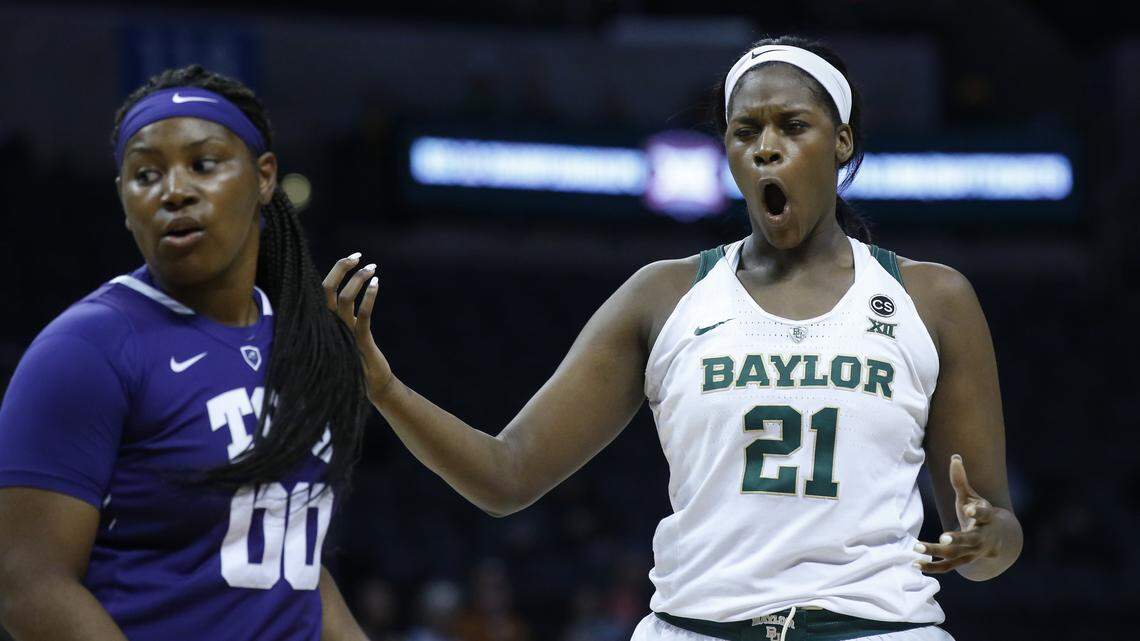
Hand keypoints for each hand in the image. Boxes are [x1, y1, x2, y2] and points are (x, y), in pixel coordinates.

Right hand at [322, 252, 393, 404]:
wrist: (373, 385)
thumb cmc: (359, 358)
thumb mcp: (348, 332)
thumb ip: (343, 315)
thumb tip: (346, 291)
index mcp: (326, 322)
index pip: (322, 290)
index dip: (335, 271)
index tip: (351, 257)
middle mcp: (330, 326)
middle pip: (326, 290)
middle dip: (341, 269)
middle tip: (358, 256)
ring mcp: (343, 334)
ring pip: (344, 300)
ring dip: (358, 280)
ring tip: (372, 268)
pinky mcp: (359, 343)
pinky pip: (362, 316)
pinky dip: (369, 297)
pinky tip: (376, 284)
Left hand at [914, 454, 1011, 574]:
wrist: (998, 540)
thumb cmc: (979, 513)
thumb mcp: (972, 497)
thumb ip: (961, 480)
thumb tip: (954, 457)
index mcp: (986, 518)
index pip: (984, 513)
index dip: (977, 510)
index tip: (968, 508)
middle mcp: (982, 537)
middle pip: (970, 540)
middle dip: (957, 539)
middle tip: (943, 537)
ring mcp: (973, 552)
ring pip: (956, 555)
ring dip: (937, 552)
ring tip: (916, 548)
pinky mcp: (963, 561)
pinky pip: (947, 567)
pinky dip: (932, 567)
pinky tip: (915, 565)